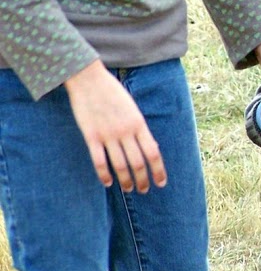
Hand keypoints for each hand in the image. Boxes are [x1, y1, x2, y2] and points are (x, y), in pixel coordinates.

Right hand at [65, 60, 166, 193]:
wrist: (89, 80)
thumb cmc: (113, 93)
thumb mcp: (132, 109)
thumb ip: (139, 128)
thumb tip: (150, 147)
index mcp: (139, 124)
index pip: (153, 153)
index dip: (158, 170)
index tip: (161, 183)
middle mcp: (126, 131)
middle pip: (138, 162)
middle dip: (143, 179)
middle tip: (144, 190)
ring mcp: (108, 134)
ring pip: (120, 165)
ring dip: (126, 180)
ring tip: (129, 189)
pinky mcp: (91, 136)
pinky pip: (99, 160)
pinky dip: (104, 174)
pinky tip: (108, 183)